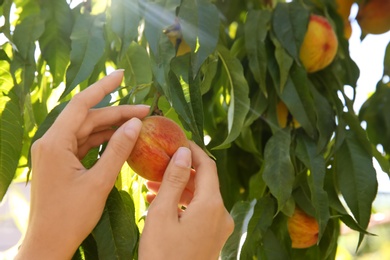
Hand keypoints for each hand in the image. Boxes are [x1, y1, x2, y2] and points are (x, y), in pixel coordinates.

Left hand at [15, 70, 149, 259]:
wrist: (48, 243)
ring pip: (87, 130)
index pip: (81, 104)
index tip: (121, 74)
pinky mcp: (61, 161)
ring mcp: (55, 152)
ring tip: (139, 123)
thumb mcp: (99, 182)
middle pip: (88, 118)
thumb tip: (135, 123)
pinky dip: (103, 140)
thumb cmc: (71, 216)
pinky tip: (122, 139)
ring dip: (112, 126)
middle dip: (117, 113)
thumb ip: (118, 149)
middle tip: (147, 111)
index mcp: (55, 143)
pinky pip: (85, 143)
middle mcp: (51, 142)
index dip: (103, 87)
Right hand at [139, 142, 233, 259]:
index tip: (177, 140)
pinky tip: (159, 203)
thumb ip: (175, 180)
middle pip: (204, 181)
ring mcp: (219, 228)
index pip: (207, 165)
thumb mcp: (163, 214)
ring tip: (151, 185)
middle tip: (158, 164)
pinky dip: (182, 204)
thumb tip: (184, 152)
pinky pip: (199, 212)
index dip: (193, 150)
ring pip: (200, 197)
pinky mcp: (213, 237)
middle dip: (181, 171)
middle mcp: (221, 214)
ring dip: (179, 188)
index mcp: (212, 205)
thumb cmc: (162, 255)